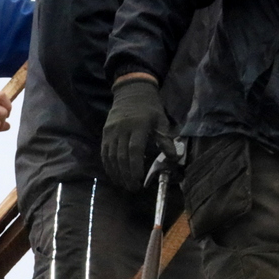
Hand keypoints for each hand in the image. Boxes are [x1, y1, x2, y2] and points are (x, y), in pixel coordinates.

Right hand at [101, 75, 171, 189]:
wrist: (131, 90)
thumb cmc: (150, 107)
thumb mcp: (161, 120)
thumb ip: (165, 140)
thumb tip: (173, 158)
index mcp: (138, 126)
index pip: (135, 150)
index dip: (135, 167)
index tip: (139, 180)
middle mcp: (122, 129)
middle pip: (121, 156)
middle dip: (126, 175)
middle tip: (132, 188)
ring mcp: (111, 131)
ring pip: (111, 156)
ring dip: (116, 173)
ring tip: (124, 185)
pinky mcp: (105, 132)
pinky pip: (104, 152)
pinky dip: (108, 165)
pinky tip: (114, 174)